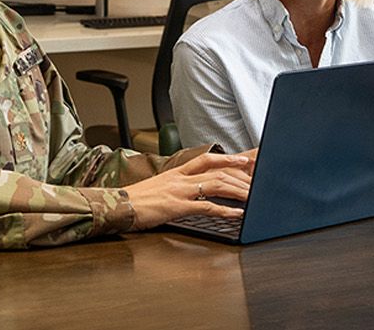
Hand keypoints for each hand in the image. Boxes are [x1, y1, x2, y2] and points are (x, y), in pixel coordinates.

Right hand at [122, 152, 253, 229]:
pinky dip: (225, 210)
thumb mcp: (158, 187)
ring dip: (237, 191)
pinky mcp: (177, 207)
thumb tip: (189, 191)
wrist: (117, 205)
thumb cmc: (135, 200)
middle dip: (240, 177)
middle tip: (256, 183)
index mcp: (175, 172)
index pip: (207, 159)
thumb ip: (175, 186)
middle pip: (217, 172)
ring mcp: (179, 191)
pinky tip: (236, 214)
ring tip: (253, 197)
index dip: (227, 159)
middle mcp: (180, 178)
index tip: (244, 161)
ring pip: (216, 185)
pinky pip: (206, 206)